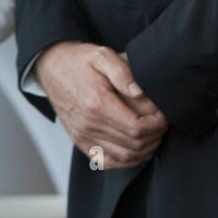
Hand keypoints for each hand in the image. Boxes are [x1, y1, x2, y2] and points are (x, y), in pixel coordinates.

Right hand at [35, 41, 168, 169]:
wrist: (51, 68)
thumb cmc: (79, 61)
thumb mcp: (102, 55)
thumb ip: (123, 72)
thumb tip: (140, 92)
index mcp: (96, 104)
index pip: (136, 127)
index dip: (157, 124)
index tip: (165, 114)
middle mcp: (88, 125)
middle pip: (134, 144)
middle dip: (156, 135)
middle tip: (163, 122)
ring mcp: (83, 136)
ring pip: (124, 157)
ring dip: (146, 149)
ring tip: (155, 133)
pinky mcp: (80, 142)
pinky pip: (107, 162)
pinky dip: (127, 161)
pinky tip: (139, 149)